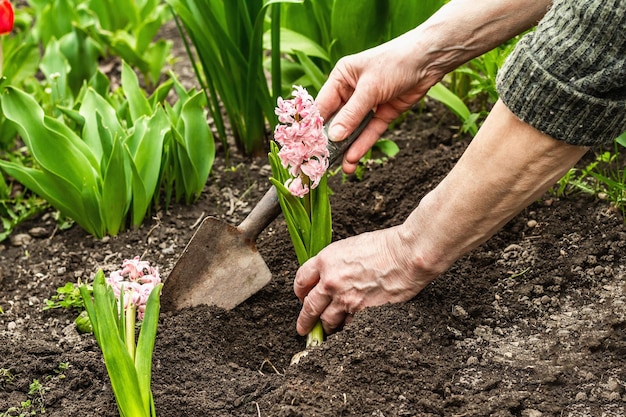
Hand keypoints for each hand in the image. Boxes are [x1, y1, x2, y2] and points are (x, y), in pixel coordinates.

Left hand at [293, 224, 438, 335]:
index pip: (301, 280)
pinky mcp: (362, 312)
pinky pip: (348, 326)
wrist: (406, 256)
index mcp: (325, 261)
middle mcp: (330, 281)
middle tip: (303, 328)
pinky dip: (347, 328)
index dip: (299, 292)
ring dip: (327, 326)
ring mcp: (345, 299)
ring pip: (327, 321)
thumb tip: (329, 276)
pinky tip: (349, 328)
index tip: (301, 298)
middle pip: (308, 306)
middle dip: (304, 320)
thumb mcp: (350, 247)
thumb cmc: (384, 246)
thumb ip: (335, 263)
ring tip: (327, 329)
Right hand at [316, 33, 443, 173]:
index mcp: (341, 78)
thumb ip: (352, 114)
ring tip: (342, 168)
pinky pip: (369, 132)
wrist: (429, 60)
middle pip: (337, 121)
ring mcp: (367, 105)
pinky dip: (363, 145)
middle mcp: (350, 92)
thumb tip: (334, 137)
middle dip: (331, 142)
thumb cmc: (395, 62)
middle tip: (323, 162)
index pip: (323, 106)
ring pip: (353, 130)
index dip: (315, 126)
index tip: (309, 146)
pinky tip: (354, 158)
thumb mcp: (370, 88)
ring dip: (348, 148)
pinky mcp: (382, 114)